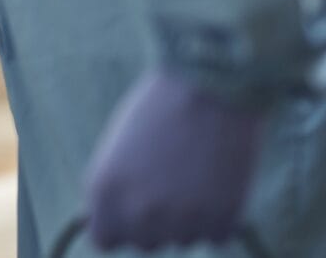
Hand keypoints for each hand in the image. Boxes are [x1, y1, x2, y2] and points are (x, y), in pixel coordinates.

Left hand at [83, 69, 263, 250]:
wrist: (212, 84)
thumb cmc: (160, 106)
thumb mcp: (117, 146)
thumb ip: (114, 188)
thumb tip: (114, 217)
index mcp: (105, 192)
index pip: (104, 238)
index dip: (119, 221)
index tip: (131, 206)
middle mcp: (138, 214)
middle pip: (144, 242)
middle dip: (154, 221)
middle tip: (169, 182)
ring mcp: (181, 222)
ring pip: (182, 238)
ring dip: (188, 217)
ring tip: (195, 171)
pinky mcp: (221, 221)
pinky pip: (215, 233)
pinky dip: (219, 214)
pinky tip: (217, 178)